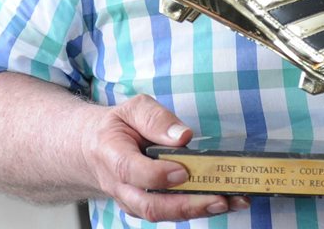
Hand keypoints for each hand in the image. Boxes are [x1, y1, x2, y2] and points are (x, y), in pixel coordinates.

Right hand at [80, 95, 249, 221]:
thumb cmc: (117, 126)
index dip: (157, 175)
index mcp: (111, 154)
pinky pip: (168, 212)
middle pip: (149, 205)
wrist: (92, 149)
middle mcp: (119, 185)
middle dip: (187, 205)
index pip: (131, 171)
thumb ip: (156, 119)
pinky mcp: (144, 207)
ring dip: (198, 210)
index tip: (183, 171)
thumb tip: (183, 136)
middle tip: (219, 198)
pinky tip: (223, 200)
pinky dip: (196, 209)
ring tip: (232, 201)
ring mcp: (131, 200)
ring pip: (161, 214)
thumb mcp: (132, 109)